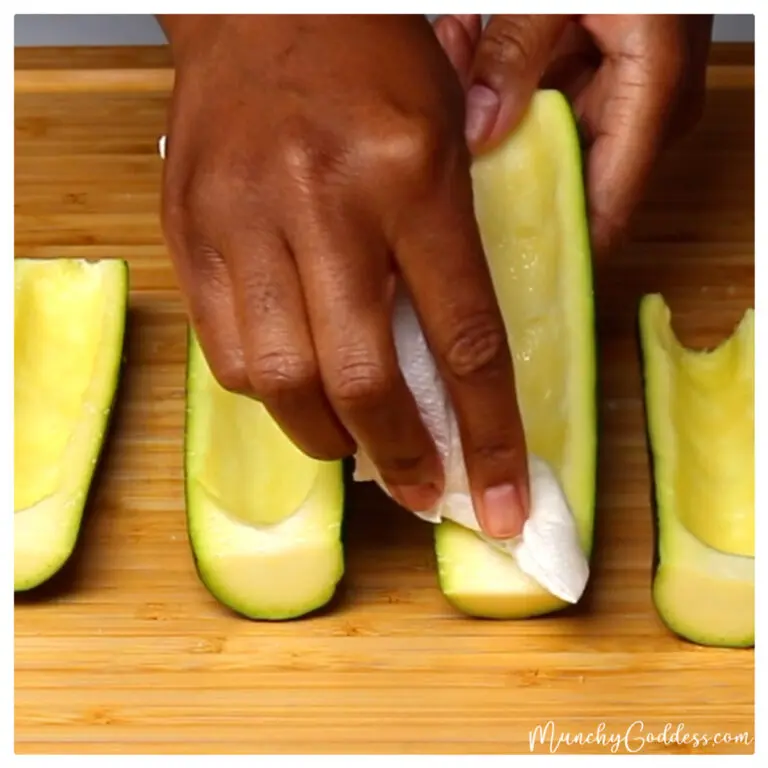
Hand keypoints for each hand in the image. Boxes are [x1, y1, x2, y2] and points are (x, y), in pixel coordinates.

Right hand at [157, 15, 529, 537]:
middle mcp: (323, 204)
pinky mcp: (190, 234)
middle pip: (360, 379)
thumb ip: (448, 255)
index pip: (464, 339)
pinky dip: (271, 392)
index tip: (501, 502)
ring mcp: (244, 221)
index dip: (488, 437)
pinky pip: (226, 351)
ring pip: (280, 380)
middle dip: (399, 455)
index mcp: (410, 176)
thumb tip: (452, 372)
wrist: (263, 6)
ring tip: (355, 441)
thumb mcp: (444, 139)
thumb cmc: (369, 63)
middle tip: (421, 487)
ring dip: (326, 434)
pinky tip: (298, 388)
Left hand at [433, 14, 713, 256]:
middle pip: (560, 188)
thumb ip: (517, 53)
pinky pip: (541, 107)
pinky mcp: (597, 81)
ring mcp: (619, 101)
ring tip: (453, 59)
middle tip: (440, 149)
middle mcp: (641, 115)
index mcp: (651, 99)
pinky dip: (501, 82)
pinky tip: (466, 44)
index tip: (495, 278)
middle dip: (493, 173)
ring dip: (488, 116)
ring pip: (540, 146)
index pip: (603, 218)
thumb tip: (478, 128)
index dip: (552, 256)